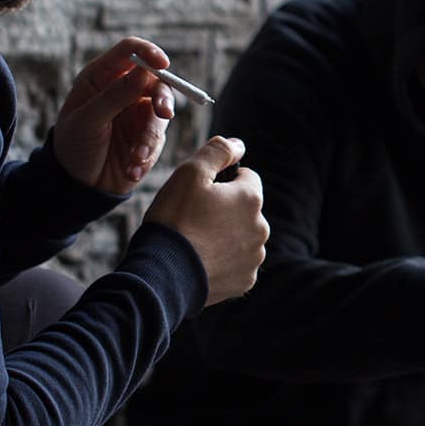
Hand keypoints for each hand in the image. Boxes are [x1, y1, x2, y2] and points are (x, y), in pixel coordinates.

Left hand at [52, 37, 177, 193]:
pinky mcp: (147, 136)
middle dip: (162, 96)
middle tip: (164, 113)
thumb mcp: (88, 121)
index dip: (147, 52)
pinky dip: (147, 154)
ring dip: (150, 136)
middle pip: (155, 79)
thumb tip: (144, 71)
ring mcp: (137, 113)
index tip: (162, 63)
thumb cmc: (73, 146)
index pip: (128, 52)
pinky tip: (131, 169)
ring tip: (135, 157)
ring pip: (161, 111)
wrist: (77, 186)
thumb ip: (115, 95)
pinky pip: (159, 138)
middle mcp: (122, 90)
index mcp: (100, 77)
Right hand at [144, 136, 266, 305]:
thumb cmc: (175, 219)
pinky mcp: (245, 281)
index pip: (247, 177)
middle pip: (245, 209)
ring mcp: (254, 257)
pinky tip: (201, 261)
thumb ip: (217, 151)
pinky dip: (223, 260)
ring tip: (196, 241)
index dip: (223, 181)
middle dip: (226, 209)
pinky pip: (237, 263)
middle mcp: (261, 228)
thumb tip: (238, 144)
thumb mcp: (189, 173)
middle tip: (194, 218)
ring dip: (225, 235)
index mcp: (251, 198)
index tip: (201, 193)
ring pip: (242, 236)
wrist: (164, 274)